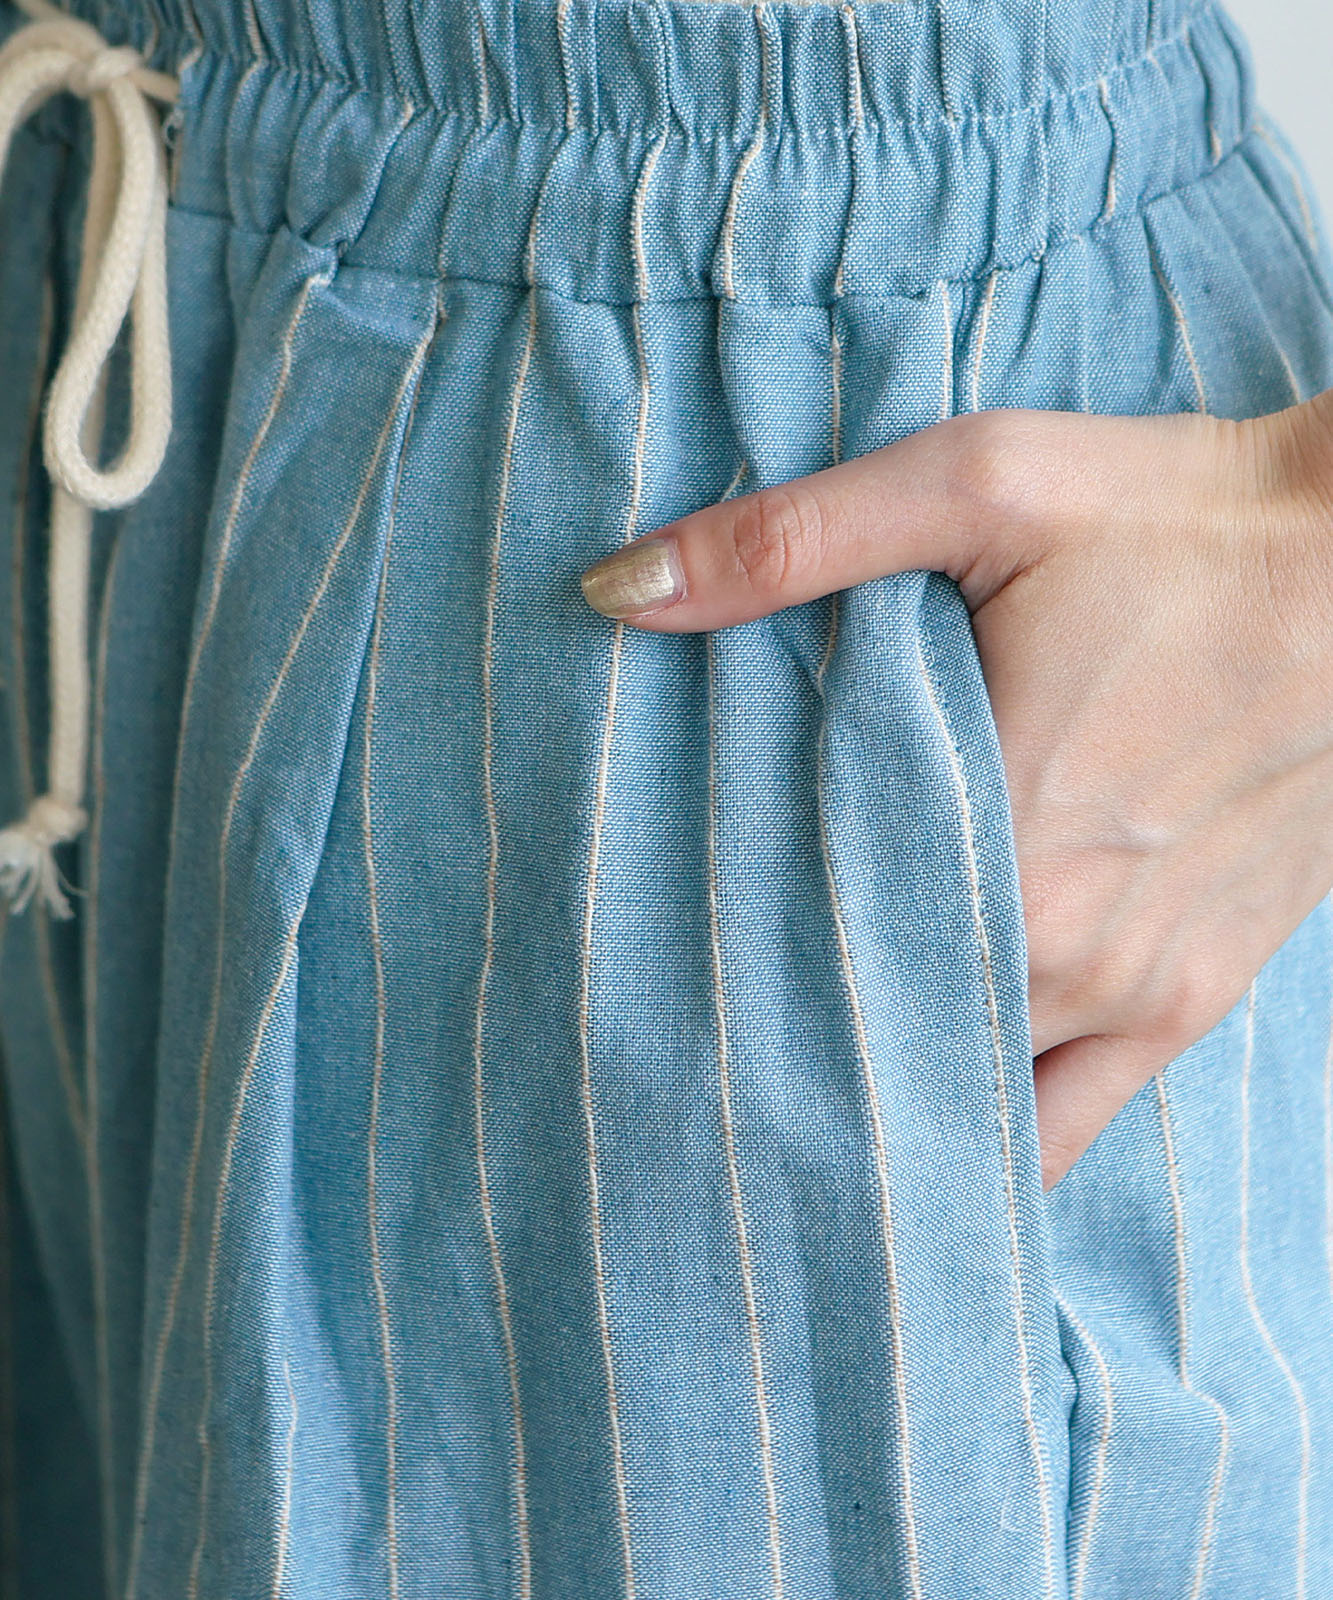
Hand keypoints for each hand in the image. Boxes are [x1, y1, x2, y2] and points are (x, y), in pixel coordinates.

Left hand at [580, 392, 1332, 1187]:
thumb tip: (613, 590)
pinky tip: (934, 1143)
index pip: (806, 967)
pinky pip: (1082, 1120)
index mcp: (995, 836)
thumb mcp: (979, 486)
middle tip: (690, 1054)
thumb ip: (788, 543)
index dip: (717, 993)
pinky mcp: (1200, 990)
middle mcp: (1068, 948)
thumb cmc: (1179, 520)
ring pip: (974, 1103)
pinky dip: (1002, 1135)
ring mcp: (1143, 986)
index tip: (642, 1006)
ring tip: (791, 1096)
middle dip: (786, 1051)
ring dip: (885, 1101)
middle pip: (879, 1046)